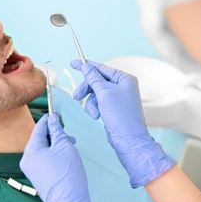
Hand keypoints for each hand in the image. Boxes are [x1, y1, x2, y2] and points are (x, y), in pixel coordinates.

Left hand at [20, 112, 92, 201]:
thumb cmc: (67, 176)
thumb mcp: (64, 146)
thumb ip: (57, 130)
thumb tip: (53, 120)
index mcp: (31, 150)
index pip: (38, 128)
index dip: (48, 119)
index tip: (56, 114)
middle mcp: (27, 159)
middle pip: (40, 139)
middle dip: (55, 135)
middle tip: (68, 135)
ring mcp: (31, 169)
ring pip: (43, 149)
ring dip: (56, 145)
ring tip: (70, 147)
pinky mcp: (37, 176)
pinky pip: (44, 159)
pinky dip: (54, 155)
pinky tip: (65, 156)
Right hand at [70, 59, 175, 187]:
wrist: (127, 138)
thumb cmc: (120, 115)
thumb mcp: (104, 93)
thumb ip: (93, 78)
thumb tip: (86, 66)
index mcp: (124, 79)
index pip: (101, 68)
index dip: (86, 66)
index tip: (73, 63)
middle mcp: (122, 86)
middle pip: (96, 81)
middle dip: (86, 90)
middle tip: (76, 96)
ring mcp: (117, 97)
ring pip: (94, 93)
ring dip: (90, 102)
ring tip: (93, 112)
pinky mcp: (111, 107)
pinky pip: (97, 102)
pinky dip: (94, 108)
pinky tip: (97, 115)